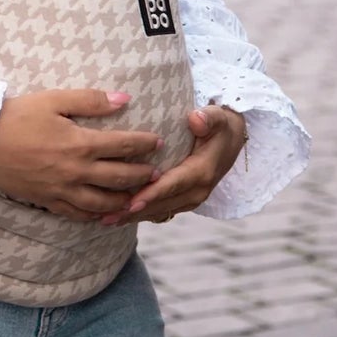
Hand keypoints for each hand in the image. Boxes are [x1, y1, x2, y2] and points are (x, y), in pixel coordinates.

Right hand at [0, 89, 162, 221]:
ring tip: (138, 196)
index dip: (144, 144)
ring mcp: (62, 190)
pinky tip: (105, 214)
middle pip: (120, 177)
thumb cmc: (16, 116)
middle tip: (157, 172)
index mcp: (80, 143)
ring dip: (125, 200)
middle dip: (142, 175)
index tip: (157, 142)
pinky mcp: (48, 201)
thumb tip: (124, 99)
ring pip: (104, 202)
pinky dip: (96, 216)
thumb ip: (91, 100)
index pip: (124, 145)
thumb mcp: (54, 100)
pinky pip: (78, 215)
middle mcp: (76, 171)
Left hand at [112, 105, 246, 225]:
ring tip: (105, 220)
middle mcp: (197, 190)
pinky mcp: (184, 200)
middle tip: (105, 216)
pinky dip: (140, 214)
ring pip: (159, 211)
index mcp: (202, 172)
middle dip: (134, 212)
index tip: (129, 203)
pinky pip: (161, 210)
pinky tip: (118, 216)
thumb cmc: (220, 126)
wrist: (231, 140)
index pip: (172, 185)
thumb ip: (208, 118)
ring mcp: (191, 198)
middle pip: (162, 204)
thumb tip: (195, 119)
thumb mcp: (218, 117)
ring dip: (133, 217)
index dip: (151, 195)